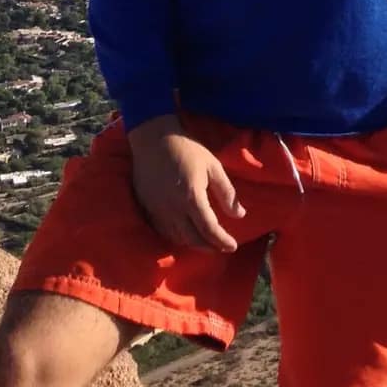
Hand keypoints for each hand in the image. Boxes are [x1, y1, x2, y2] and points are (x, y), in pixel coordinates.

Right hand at [126, 114, 244, 252]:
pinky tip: (185, 234)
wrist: (153, 139)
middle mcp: (173, 209)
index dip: (222, 240)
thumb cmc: (187, 150)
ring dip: (193, 244)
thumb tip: (239, 214)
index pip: (209, 229)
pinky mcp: (147, 209)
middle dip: (209, 247)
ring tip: (207, 243)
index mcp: (192, 198)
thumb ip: (226, 192)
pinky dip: (177, 237)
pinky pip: (163, 231)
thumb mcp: (213, 167)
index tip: (233, 246)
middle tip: (221, 248)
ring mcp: (158, 211)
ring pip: (177, 237)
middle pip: (192, 239)